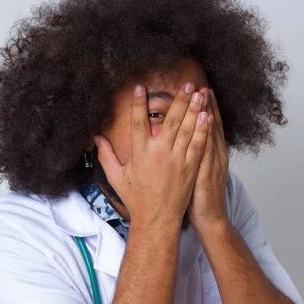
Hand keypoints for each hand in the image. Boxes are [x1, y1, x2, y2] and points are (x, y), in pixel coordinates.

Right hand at [95, 82, 209, 228]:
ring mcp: (176, 161)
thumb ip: (106, 156)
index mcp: (139, 154)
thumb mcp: (117, 177)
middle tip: (185, 83)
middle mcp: (158, 154)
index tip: (141, 87)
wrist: (156, 220)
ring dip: (194, 109)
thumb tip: (96, 138)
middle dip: (179, 100)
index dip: (139, 104)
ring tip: (199, 93)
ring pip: (187, 129)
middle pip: (170, 121)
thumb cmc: (136, 200)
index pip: (137, 122)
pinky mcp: (190, 168)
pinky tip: (207, 116)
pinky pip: (198, 145)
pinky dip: (203, 129)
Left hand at [188, 88, 229, 232]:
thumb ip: (190, 156)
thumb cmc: (198, 199)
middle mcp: (214, 156)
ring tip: (203, 95)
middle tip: (201, 85)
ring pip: (210, 134)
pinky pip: (206, 150)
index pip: (208, 127)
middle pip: (210, 125)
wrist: (210, 219)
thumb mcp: (195, 173)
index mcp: (210, 155)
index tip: (202, 91)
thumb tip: (179, 144)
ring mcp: (212, 164)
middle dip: (206, 105)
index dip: (205, 109)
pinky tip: (205, 121)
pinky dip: (207, 134)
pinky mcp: (207, 173)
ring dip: (207, 113)